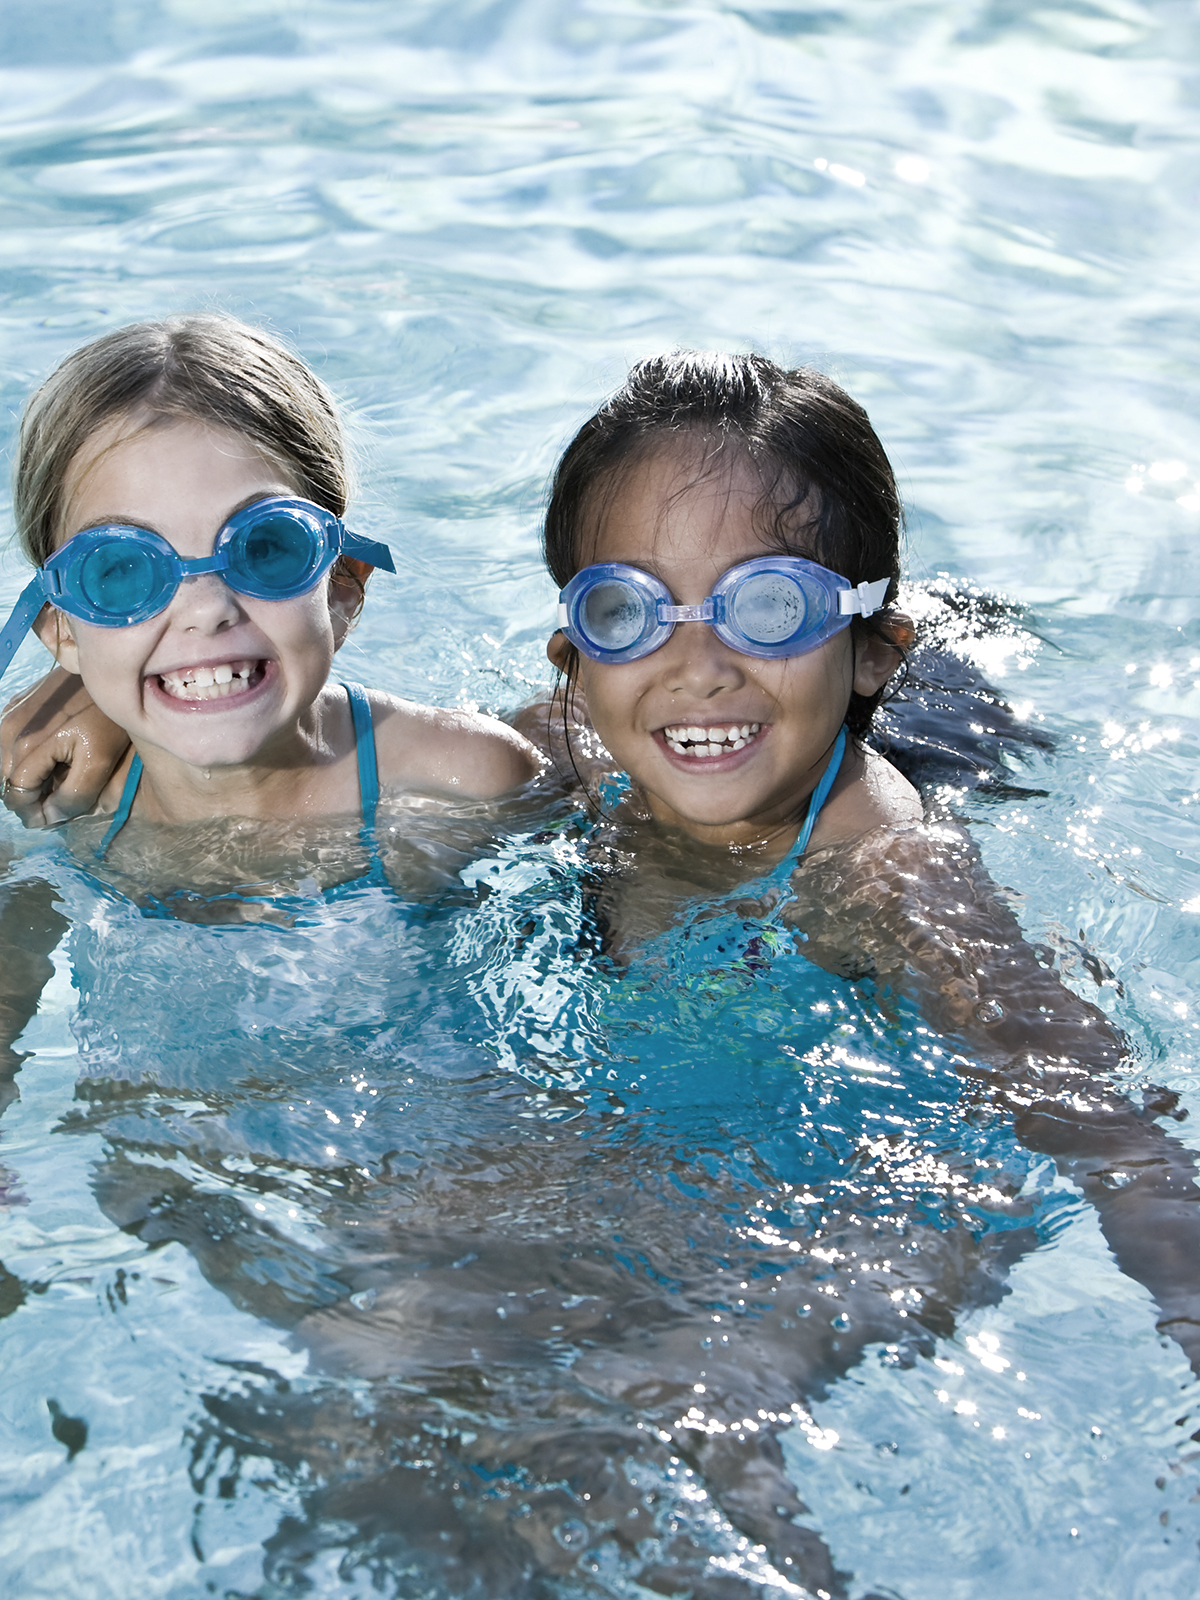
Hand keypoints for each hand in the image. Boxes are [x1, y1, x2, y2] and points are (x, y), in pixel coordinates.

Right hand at [1, 668, 131, 825]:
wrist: (109, 675)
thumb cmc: (107, 719)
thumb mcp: (99, 761)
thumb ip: (73, 794)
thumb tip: (48, 816)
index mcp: (26, 746)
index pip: (15, 794)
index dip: (32, 812)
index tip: (50, 818)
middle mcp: (8, 730)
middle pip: (5, 780)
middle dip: (27, 796)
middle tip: (53, 801)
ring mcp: (9, 715)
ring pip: (4, 762)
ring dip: (24, 777)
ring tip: (51, 781)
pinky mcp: (15, 705)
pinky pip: (7, 741)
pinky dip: (22, 757)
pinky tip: (46, 758)